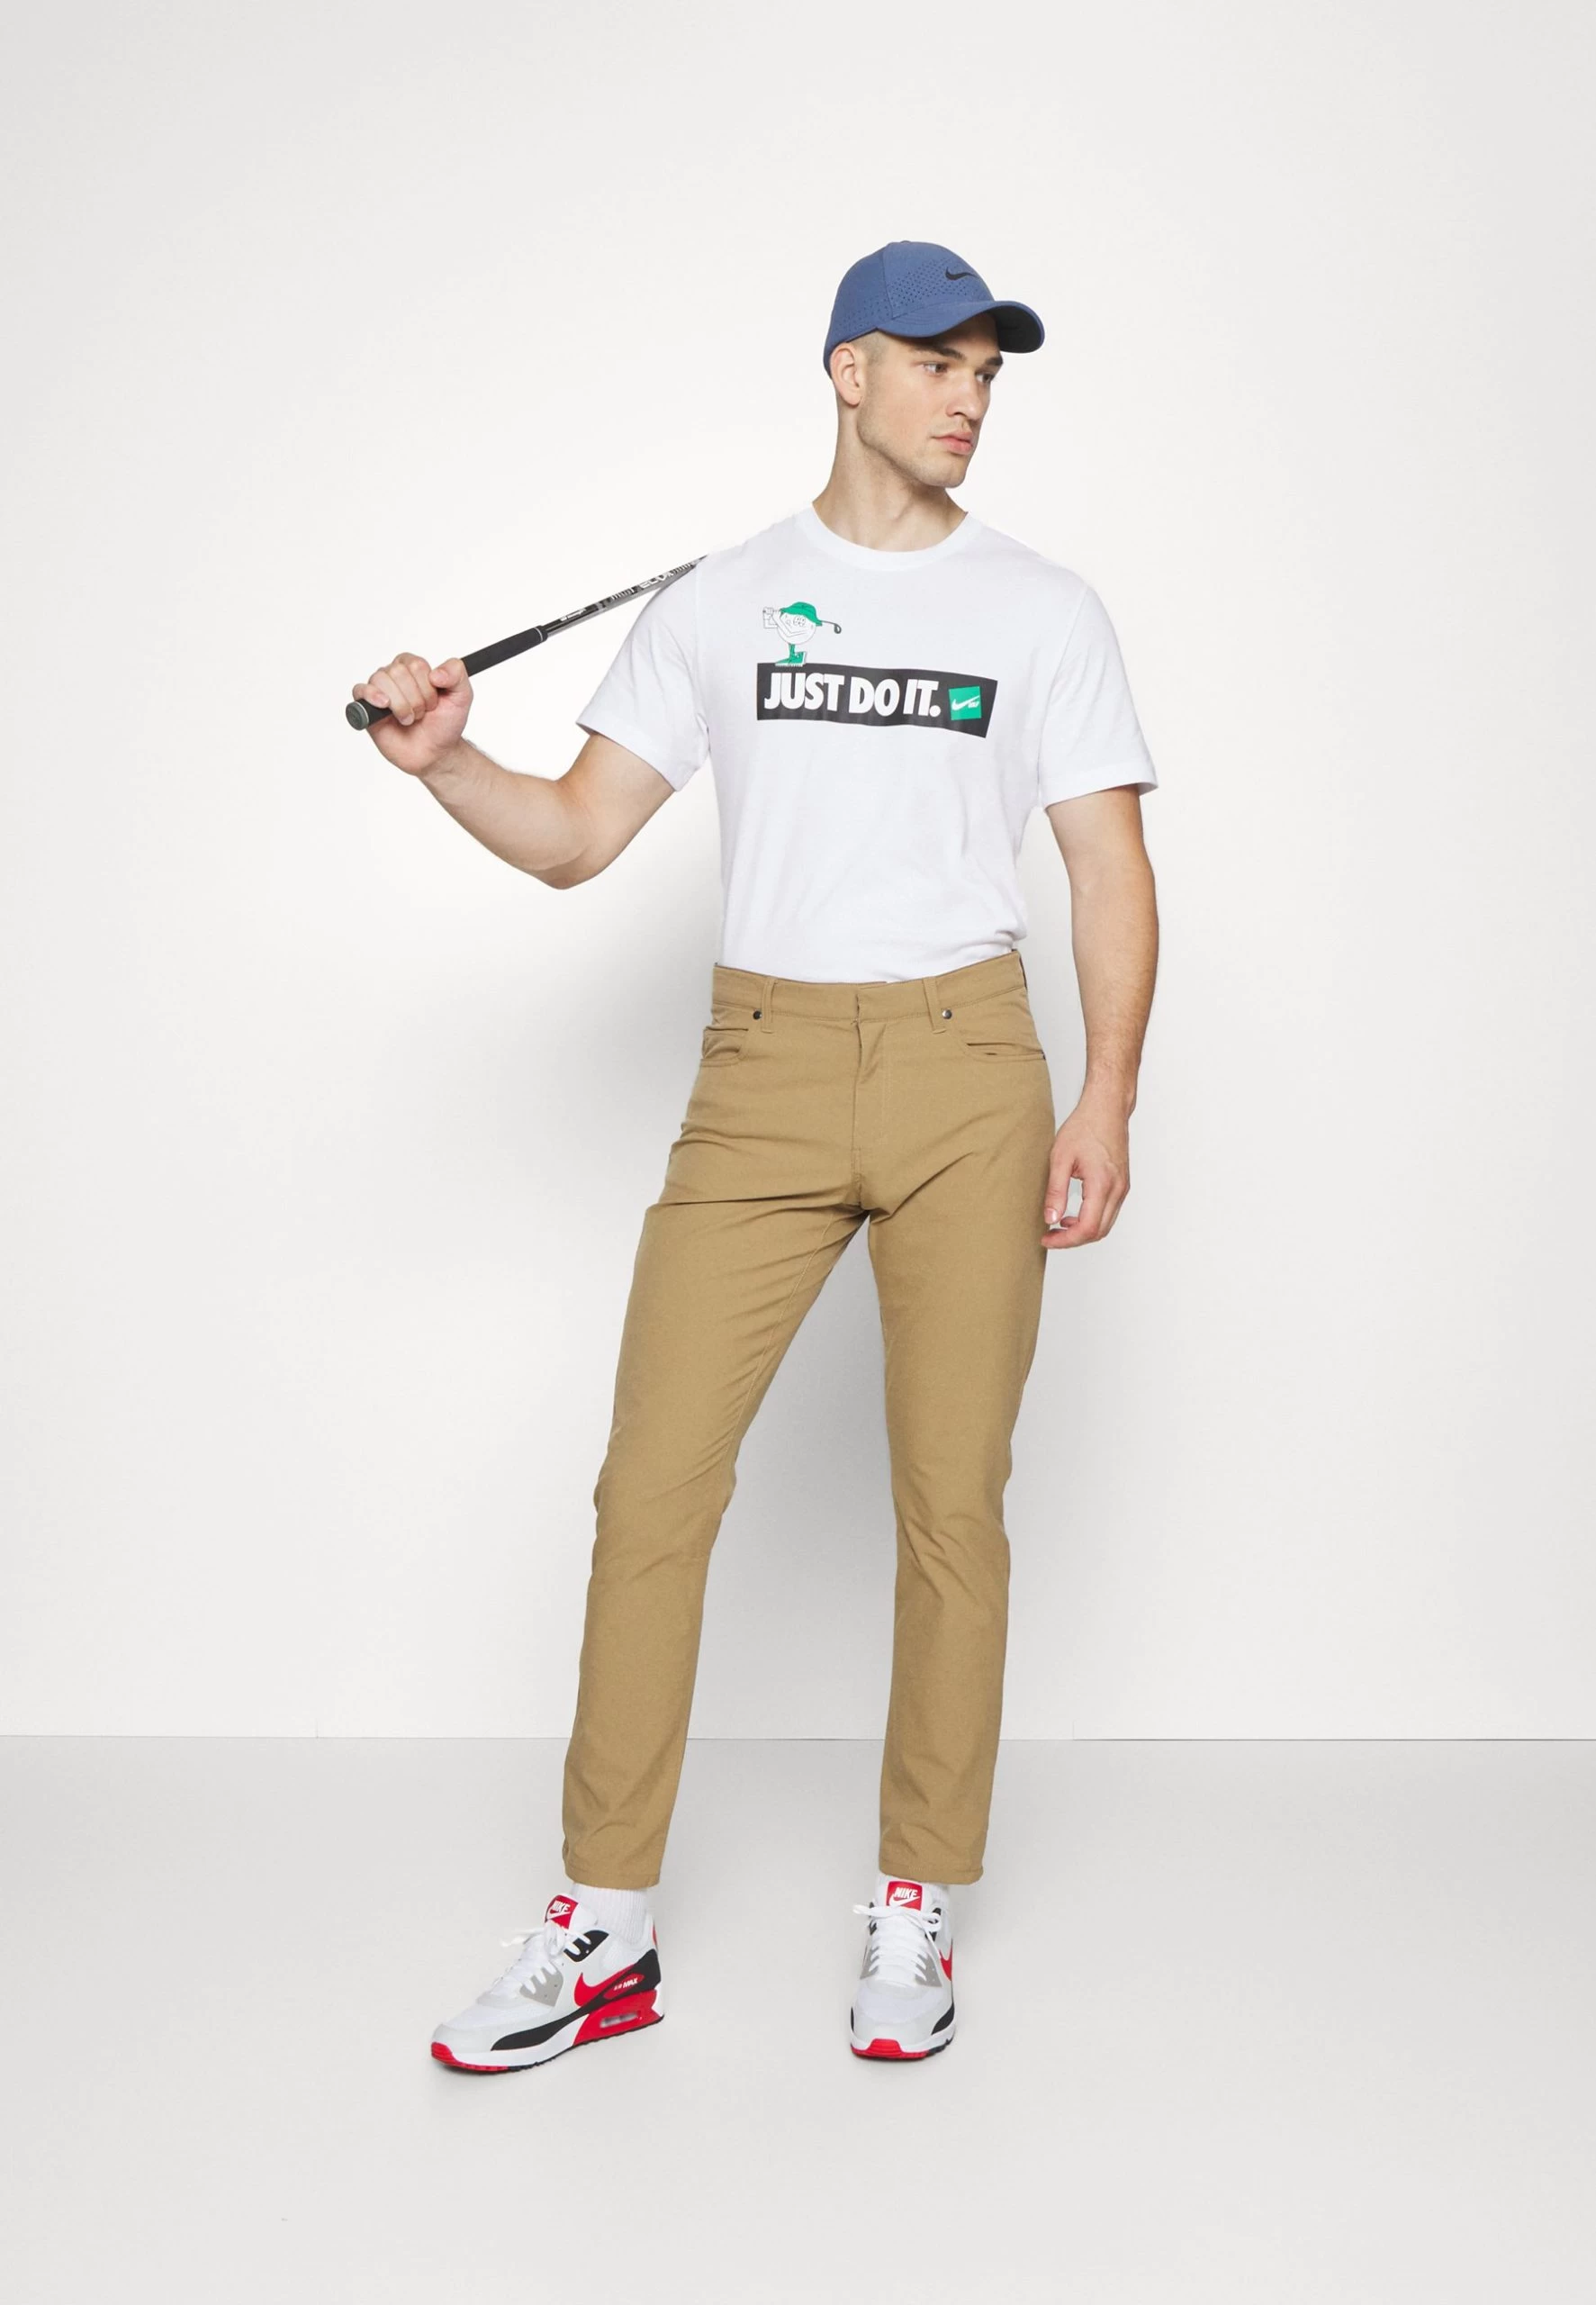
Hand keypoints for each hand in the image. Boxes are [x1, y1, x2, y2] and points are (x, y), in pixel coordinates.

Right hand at [351, 653, 473, 775]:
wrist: (435, 753)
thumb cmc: (444, 724)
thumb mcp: (462, 696)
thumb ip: (457, 673)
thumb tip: (436, 673)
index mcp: (413, 668)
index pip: (415, 664)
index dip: (427, 687)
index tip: (434, 703)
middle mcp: (394, 676)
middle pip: (397, 672)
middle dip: (415, 698)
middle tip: (422, 714)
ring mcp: (379, 692)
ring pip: (380, 680)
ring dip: (401, 705)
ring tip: (409, 719)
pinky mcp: (367, 709)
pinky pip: (359, 691)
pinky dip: (371, 696)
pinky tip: (384, 705)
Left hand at [1041, 1096, 1130, 1249]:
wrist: (1106, 1109)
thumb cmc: (1085, 1127)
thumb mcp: (1060, 1158)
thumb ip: (1055, 1192)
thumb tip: (1050, 1219)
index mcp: (1102, 1184)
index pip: (1087, 1228)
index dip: (1065, 1240)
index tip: (1047, 1238)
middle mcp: (1117, 1189)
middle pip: (1099, 1232)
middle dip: (1073, 1240)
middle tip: (1050, 1236)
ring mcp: (1123, 1188)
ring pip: (1106, 1225)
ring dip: (1083, 1231)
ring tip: (1059, 1225)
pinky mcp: (1122, 1185)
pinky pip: (1109, 1213)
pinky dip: (1092, 1220)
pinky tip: (1074, 1214)